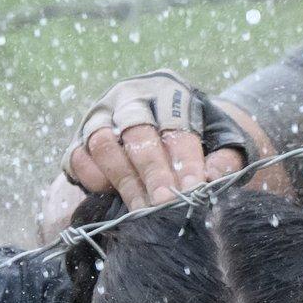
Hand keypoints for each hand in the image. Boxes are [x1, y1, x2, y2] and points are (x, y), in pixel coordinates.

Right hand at [61, 70, 249, 208]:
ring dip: (123, 179)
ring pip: (102, 142)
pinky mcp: (79, 138)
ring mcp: (100, 116)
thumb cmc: (197, 141)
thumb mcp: (221, 144)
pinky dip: (93, 178)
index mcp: (170, 93)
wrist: (164, 135)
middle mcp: (131, 98)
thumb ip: (223, 160)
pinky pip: (79, 157)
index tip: (193, 190)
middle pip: (137, 132)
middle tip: (164, 204)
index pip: (176, 125)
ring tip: (142, 209)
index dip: (185, 160)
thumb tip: (211, 179)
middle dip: (152, 171)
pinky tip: (112, 196)